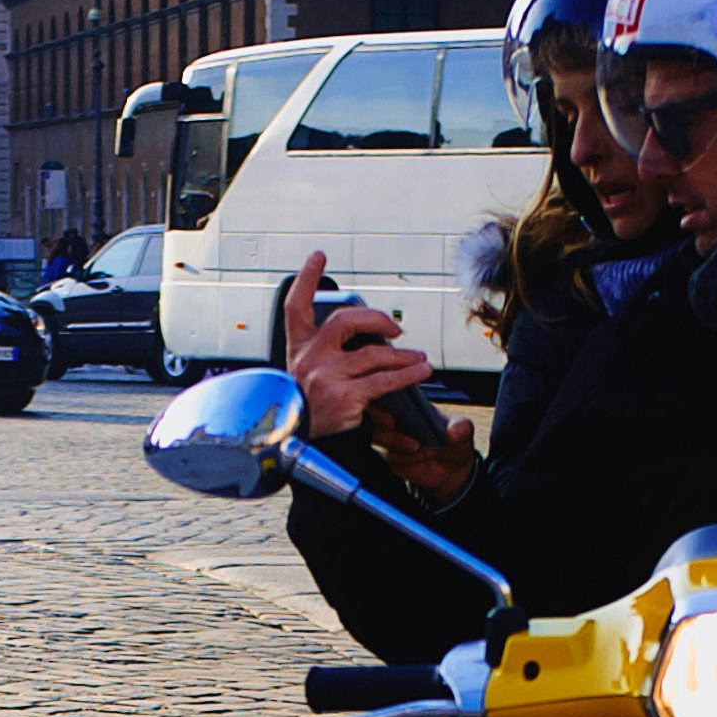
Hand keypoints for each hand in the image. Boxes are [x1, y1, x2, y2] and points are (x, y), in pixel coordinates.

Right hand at [277, 255, 478, 503]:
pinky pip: (383, 379)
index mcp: (296, 354)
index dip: (307, 280)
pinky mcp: (342, 397)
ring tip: (420, 360)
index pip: (296, 309)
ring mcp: (322, 378)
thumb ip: (326, 361)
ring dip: (402, 355)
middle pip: (343, 322)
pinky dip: (406, 373)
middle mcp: (306, 361)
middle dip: (375, 319)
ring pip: (372, 354)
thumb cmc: (311, 422)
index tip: (317, 257)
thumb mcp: (308, 386)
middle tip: (395, 328)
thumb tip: (362, 341)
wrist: (302, 459)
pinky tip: (420, 371)